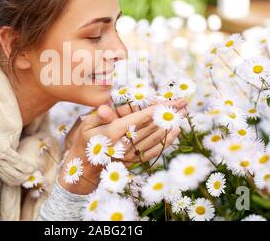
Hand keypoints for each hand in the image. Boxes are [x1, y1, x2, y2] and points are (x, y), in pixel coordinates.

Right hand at [59, 99, 186, 193]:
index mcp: (115, 131)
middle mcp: (126, 143)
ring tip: (183, 114)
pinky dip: (167, 141)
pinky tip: (175, 133)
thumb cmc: (84, 142)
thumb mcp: (86, 125)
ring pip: (157, 137)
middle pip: (153, 125)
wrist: (84, 169)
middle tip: (184, 103)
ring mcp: (132, 153)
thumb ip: (99, 116)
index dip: (159, 107)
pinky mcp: (134, 161)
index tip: (173, 100)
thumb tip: (106, 108)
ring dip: (171, 125)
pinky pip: (155, 150)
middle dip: (169, 113)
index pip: (142, 116)